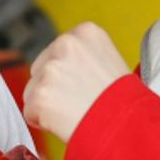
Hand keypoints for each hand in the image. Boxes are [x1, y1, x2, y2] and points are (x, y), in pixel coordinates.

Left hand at [24, 23, 129, 141]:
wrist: (129, 127)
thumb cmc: (125, 102)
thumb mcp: (110, 62)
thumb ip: (82, 57)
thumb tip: (62, 68)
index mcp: (85, 32)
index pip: (57, 51)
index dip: (67, 74)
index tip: (82, 85)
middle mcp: (65, 44)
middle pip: (40, 68)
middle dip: (53, 87)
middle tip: (78, 102)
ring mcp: (51, 69)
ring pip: (33, 91)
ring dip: (48, 105)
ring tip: (76, 112)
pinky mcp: (39, 95)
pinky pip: (30, 112)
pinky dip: (43, 122)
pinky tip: (66, 121)